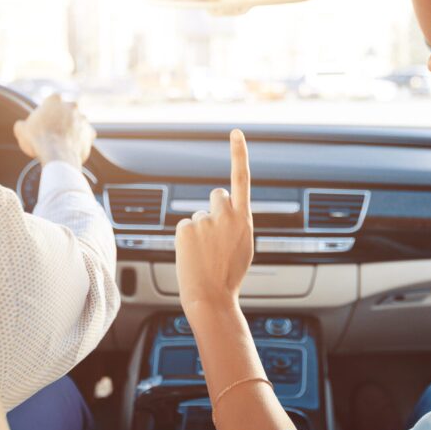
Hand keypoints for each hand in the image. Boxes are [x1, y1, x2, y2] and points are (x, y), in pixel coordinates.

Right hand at [13, 94, 95, 166]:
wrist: (57, 155)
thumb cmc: (37, 140)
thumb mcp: (21, 131)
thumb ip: (22, 125)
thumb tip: (21, 126)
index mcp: (55, 100)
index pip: (51, 101)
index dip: (47, 111)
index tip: (44, 120)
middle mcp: (72, 106)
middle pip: (66, 111)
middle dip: (61, 119)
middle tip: (53, 131)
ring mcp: (83, 119)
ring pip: (77, 123)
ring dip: (72, 129)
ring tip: (62, 142)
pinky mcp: (91, 133)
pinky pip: (85, 136)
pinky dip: (80, 141)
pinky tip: (71, 148)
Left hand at [174, 130, 253, 309]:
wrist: (211, 296)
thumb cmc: (229, 275)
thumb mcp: (244, 245)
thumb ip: (237, 223)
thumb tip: (227, 213)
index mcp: (245, 219)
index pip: (242, 178)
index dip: (239, 153)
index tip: (236, 133)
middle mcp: (226, 215)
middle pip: (217, 196)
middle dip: (215, 209)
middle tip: (215, 235)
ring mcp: (205, 221)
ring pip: (200, 214)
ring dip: (201, 228)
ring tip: (205, 252)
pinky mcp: (187, 228)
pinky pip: (185, 225)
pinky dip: (187, 238)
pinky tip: (193, 254)